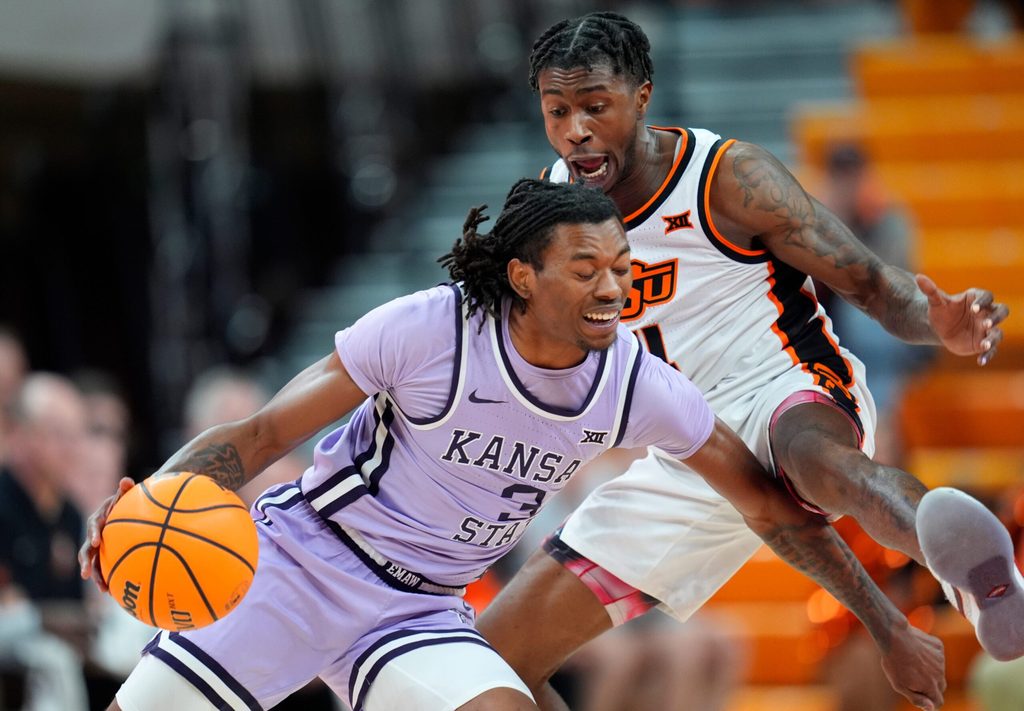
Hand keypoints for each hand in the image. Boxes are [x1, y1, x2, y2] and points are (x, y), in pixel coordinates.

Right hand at [77, 476, 134, 592]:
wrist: (125, 509)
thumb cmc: (126, 501)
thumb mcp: (125, 494)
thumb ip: (125, 490)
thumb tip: (126, 480)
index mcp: (98, 519)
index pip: (93, 526)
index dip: (93, 533)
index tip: (96, 542)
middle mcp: (94, 535)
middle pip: (86, 550)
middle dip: (85, 562)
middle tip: (85, 574)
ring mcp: (98, 547)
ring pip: (94, 564)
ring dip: (97, 577)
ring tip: (103, 590)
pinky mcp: (105, 555)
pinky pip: (105, 568)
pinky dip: (109, 578)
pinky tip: (116, 592)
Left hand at [879, 622, 945, 709]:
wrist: (894, 636)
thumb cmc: (894, 662)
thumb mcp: (899, 685)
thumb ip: (917, 699)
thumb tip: (931, 708)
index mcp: (931, 686)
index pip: (938, 702)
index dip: (930, 702)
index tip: (921, 697)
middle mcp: (939, 674)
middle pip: (940, 687)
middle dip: (930, 686)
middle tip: (913, 678)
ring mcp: (940, 659)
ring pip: (938, 670)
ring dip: (929, 669)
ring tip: (911, 662)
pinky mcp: (939, 646)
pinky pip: (937, 655)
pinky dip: (929, 655)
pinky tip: (916, 650)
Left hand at [917, 273, 1008, 365]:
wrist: (939, 328)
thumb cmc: (940, 311)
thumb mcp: (935, 302)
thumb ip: (930, 291)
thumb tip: (918, 277)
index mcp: (976, 299)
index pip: (987, 296)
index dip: (983, 302)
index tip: (973, 308)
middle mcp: (986, 313)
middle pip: (1001, 311)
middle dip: (996, 317)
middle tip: (987, 324)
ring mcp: (986, 329)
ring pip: (998, 333)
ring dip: (993, 339)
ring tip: (984, 344)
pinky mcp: (983, 343)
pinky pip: (991, 349)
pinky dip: (988, 355)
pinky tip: (980, 361)